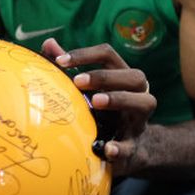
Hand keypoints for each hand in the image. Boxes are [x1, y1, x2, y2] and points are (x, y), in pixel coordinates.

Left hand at [41, 38, 155, 175]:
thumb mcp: (89, 89)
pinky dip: (120, 148)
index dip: (86, 54)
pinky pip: (132, 146)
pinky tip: (105, 149)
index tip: (61, 62)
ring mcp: (138, 120)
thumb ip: (71, 68)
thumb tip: (49, 44)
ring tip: (95, 102)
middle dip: (104, 76)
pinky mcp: (134, 147)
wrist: (128, 150)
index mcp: (121, 76)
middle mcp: (137, 94)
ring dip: (119, 99)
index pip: (108, 55)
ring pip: (144, 102)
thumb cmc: (104, 112)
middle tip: (77, 81)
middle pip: (134, 76)